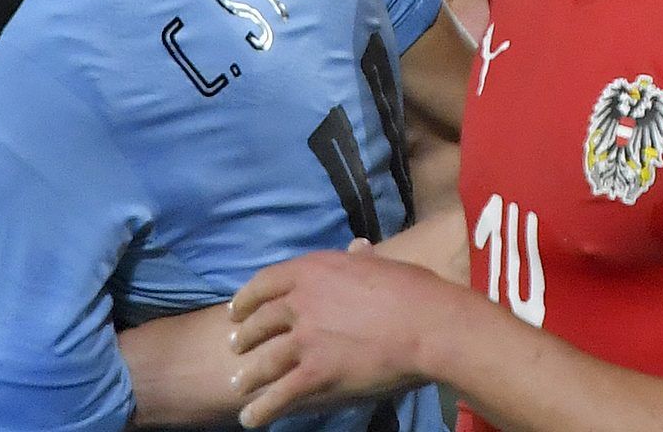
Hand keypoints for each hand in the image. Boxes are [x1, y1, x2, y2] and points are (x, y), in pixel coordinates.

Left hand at [229, 248, 438, 427]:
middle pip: (261, 321)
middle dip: (245, 336)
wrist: (426, 325)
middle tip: (236, 345)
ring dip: (249, 375)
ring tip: (239, 385)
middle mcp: (302, 302)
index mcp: (315, 270)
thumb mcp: (382, 264)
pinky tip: (252, 418)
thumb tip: (357, 248)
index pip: (267, 281)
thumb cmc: (412, 290)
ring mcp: (305, 339)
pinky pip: (279, 395)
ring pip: (265, 361)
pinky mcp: (315, 373)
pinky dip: (261, 409)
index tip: (237, 308)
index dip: (247, 297)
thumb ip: (361, 260)